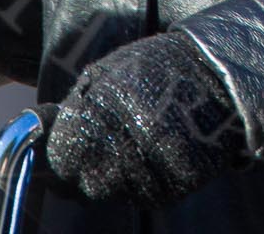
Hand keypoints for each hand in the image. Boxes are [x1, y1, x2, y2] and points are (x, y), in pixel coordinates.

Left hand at [42, 32, 245, 207]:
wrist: (218, 73)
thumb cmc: (156, 68)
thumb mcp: (109, 72)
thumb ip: (77, 105)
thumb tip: (45, 131)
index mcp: (101, 112)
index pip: (62, 158)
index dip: (63, 157)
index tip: (70, 151)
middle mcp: (124, 144)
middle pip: (86, 184)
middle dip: (87, 173)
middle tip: (101, 155)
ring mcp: (153, 167)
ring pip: (115, 193)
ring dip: (116, 179)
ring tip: (131, 151)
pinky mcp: (177, 184)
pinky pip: (147, 195)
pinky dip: (144, 183)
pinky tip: (153, 158)